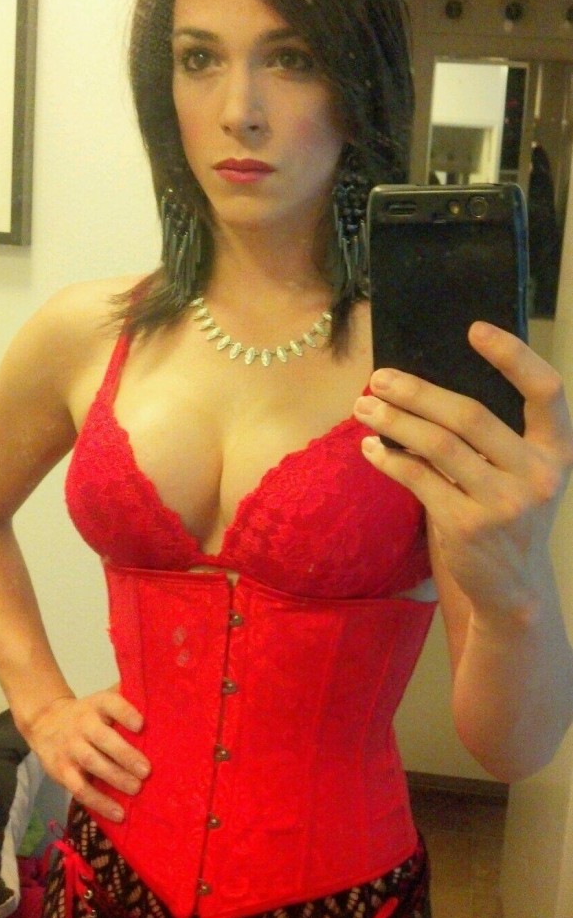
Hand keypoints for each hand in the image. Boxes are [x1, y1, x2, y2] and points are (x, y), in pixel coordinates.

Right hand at [26, 690, 150, 821]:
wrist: (46, 723)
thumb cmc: (89, 713)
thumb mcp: (103, 699)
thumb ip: (128, 696)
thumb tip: (161, 697)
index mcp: (97, 704)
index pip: (111, 704)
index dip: (125, 713)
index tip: (142, 724)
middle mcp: (83, 724)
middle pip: (103, 738)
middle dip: (125, 755)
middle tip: (147, 770)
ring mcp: (71, 748)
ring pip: (92, 763)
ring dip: (115, 778)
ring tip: (137, 789)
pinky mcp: (62, 772)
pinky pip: (80, 789)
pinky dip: (99, 803)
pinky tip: (118, 813)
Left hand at [354, 322, 572, 615]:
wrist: (512, 588)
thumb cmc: (508, 512)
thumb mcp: (522, 472)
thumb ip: (494, 434)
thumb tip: (425, 385)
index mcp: (557, 450)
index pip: (546, 390)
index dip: (512, 355)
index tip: (474, 329)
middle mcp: (537, 474)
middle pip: (470, 415)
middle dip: (418, 392)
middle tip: (379, 378)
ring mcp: (503, 502)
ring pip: (437, 445)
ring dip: (394, 421)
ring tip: (363, 408)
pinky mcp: (467, 526)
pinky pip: (418, 478)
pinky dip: (389, 458)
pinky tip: (370, 447)